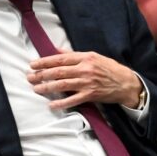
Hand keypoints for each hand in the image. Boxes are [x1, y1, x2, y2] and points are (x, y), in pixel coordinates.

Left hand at [28, 51, 142, 108]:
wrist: (126, 82)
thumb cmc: (109, 68)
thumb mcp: (94, 57)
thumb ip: (74, 55)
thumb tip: (57, 51)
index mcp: (86, 57)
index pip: (60, 59)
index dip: (45, 61)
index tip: (33, 64)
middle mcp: (86, 69)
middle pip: (59, 72)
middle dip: (42, 74)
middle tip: (30, 77)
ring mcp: (88, 82)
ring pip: (63, 85)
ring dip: (47, 87)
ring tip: (36, 88)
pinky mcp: (91, 95)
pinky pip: (73, 100)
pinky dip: (61, 103)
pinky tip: (51, 104)